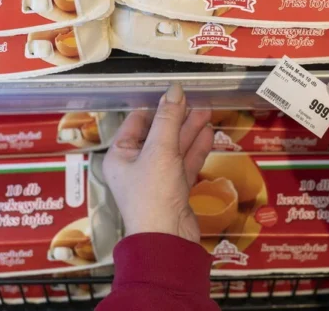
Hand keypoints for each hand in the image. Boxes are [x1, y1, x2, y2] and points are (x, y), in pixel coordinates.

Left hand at [104, 83, 213, 243]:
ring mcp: (156, 179)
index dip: (156, 107)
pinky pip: (185, 163)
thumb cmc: (153, 196)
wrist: (167, 238)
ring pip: (174, 148)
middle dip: (178, 117)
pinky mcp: (174, 190)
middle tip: (196, 100)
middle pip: (158, 134)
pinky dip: (196, 148)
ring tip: (206, 112)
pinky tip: (208, 133)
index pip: (137, 122)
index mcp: (120, 155)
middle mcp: (135, 166)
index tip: (173, 93)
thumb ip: (169, 118)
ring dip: (190, 130)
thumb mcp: (160, 150)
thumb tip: (175, 90)